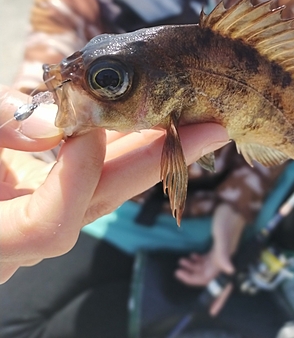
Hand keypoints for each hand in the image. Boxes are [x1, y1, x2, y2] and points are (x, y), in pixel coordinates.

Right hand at [0, 85, 228, 282]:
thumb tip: (53, 128)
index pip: (50, 227)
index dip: (75, 179)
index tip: (84, 128)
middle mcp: (22, 236)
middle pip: (102, 203)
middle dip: (156, 162)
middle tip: (210, 128)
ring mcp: (38, 214)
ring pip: (104, 187)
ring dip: (149, 149)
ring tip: (193, 120)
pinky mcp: (47, 192)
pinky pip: (93, 174)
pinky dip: (119, 145)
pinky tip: (149, 121)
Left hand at [175, 203, 245, 314]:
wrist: (231, 206)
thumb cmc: (227, 220)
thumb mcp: (222, 236)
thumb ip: (223, 253)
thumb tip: (229, 271)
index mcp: (225, 261)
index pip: (220, 286)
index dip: (217, 300)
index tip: (210, 311)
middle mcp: (223, 261)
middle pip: (207, 277)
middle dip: (192, 278)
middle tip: (178, 272)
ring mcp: (220, 254)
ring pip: (205, 269)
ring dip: (192, 269)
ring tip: (180, 264)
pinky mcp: (217, 247)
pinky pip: (206, 260)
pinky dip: (196, 261)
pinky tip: (190, 257)